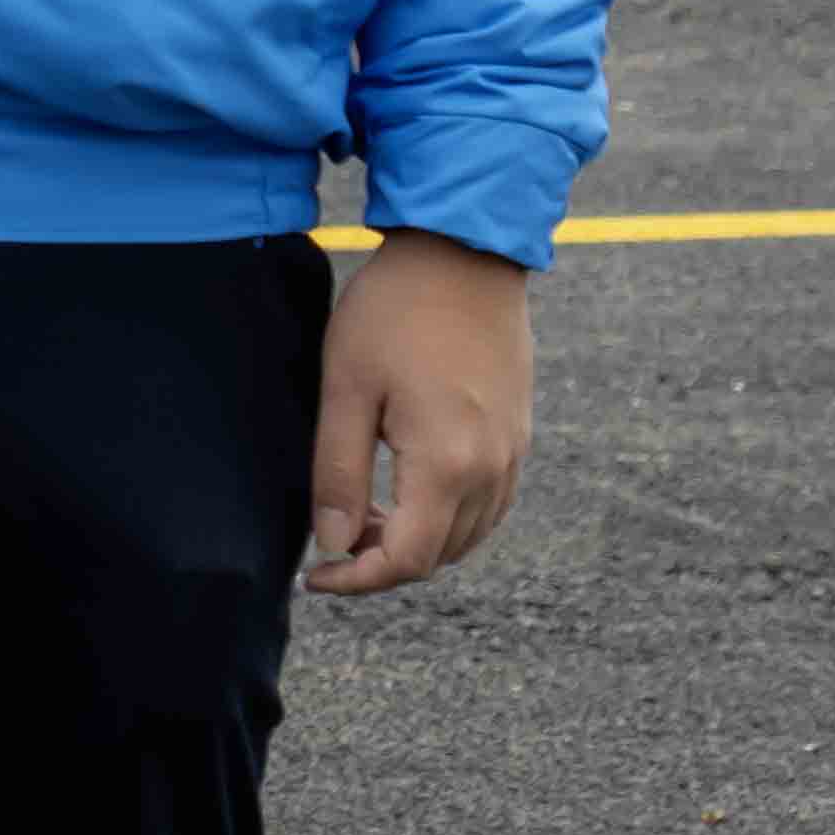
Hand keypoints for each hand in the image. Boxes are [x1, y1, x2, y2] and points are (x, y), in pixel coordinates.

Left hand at [308, 231, 533, 594]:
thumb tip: (332, 542)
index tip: (314, 575)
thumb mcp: (346, 389)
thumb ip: (338, 472)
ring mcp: (513, 453)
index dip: (357, 580)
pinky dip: (449, 517)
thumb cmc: (393, 313)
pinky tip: (407, 489)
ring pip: (469, 536)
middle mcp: (491, 470)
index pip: (407, 560)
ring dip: (418, 541)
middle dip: (383, 561)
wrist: (463, 255)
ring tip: (364, 510)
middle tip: (332, 533)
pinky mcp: (519, 435)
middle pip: (440, 556)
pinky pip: (490, 504)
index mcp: (447, 465)